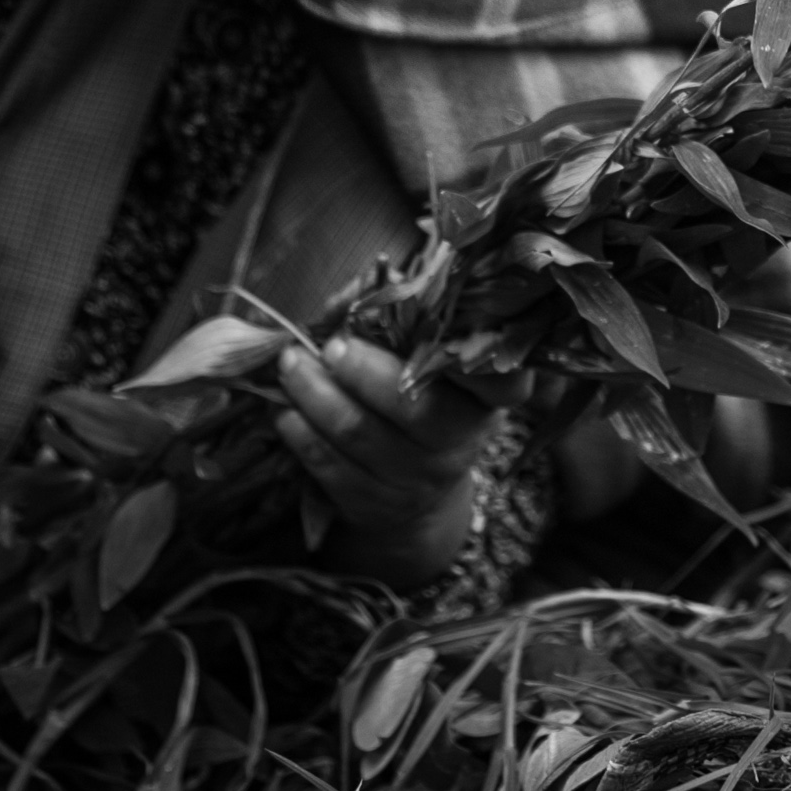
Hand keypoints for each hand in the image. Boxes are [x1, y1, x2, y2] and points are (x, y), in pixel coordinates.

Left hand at [274, 335, 497, 585]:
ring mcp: (419, 480)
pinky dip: (302, 434)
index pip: (504, 384)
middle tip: (329, 345)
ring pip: (359, 434)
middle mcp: (462, 442)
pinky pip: (330, 467)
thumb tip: (361, 284)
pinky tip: (286, 411)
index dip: (476, 365)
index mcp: (488, 398)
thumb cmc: (421, 397)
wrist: (417, 491)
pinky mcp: (377, 506)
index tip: (436, 334)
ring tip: (291, 365)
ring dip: (315, 395)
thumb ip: (403, 315)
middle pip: (413, 408)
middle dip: (361, 371)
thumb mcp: (429, 359)